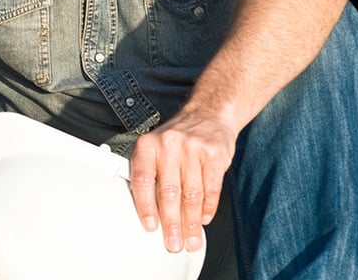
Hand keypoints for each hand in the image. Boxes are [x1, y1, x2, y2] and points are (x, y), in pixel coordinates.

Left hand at [129, 109, 235, 252]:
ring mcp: (193, 148)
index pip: (143, 180)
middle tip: (173, 244)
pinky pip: (211, 188)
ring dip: (192, 222)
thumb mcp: (155, 147)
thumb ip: (149, 174)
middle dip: (172, 223)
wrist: (208, 113)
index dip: (145, 206)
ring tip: (191, 239)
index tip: (150, 227)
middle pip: (169, 192)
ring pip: (192, 194)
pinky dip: (208, 208)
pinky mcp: (215, 154)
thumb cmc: (178, 138)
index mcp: (148, 145)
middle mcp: (169, 144)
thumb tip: (149, 214)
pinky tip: (204, 219)